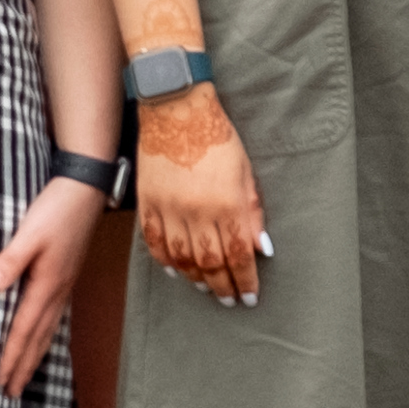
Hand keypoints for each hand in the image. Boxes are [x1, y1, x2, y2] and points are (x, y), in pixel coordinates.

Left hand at [0, 178, 102, 391]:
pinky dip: (44, 337)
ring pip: (47, 331)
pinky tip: (40, 340)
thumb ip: (10, 260)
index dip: (10, 357)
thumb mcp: (29, 232)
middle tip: (9, 394)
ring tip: (23, 378)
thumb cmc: (56, 209)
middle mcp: (57, 292)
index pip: (24, 330)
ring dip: (34, 356)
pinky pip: (53, 318)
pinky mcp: (65, 278)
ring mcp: (63, 286)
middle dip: (23, 367)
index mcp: (47, 285)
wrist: (85, 190)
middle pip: (38, 339)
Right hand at [133, 87, 263, 305]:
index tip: (249, 295)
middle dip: (223, 286)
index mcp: (226, 202)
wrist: (176, 109)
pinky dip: (165, 260)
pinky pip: (155, 241)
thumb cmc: (216, 136)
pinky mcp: (148, 201)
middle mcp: (197, 210)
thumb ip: (252, 212)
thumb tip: (260, 247)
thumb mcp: (245, 171)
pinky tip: (175, 270)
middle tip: (230, 299)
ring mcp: (169, 207)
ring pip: (182, 258)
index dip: (245, 280)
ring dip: (196, 278)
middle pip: (210, 263)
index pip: (238, 255)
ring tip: (206, 287)